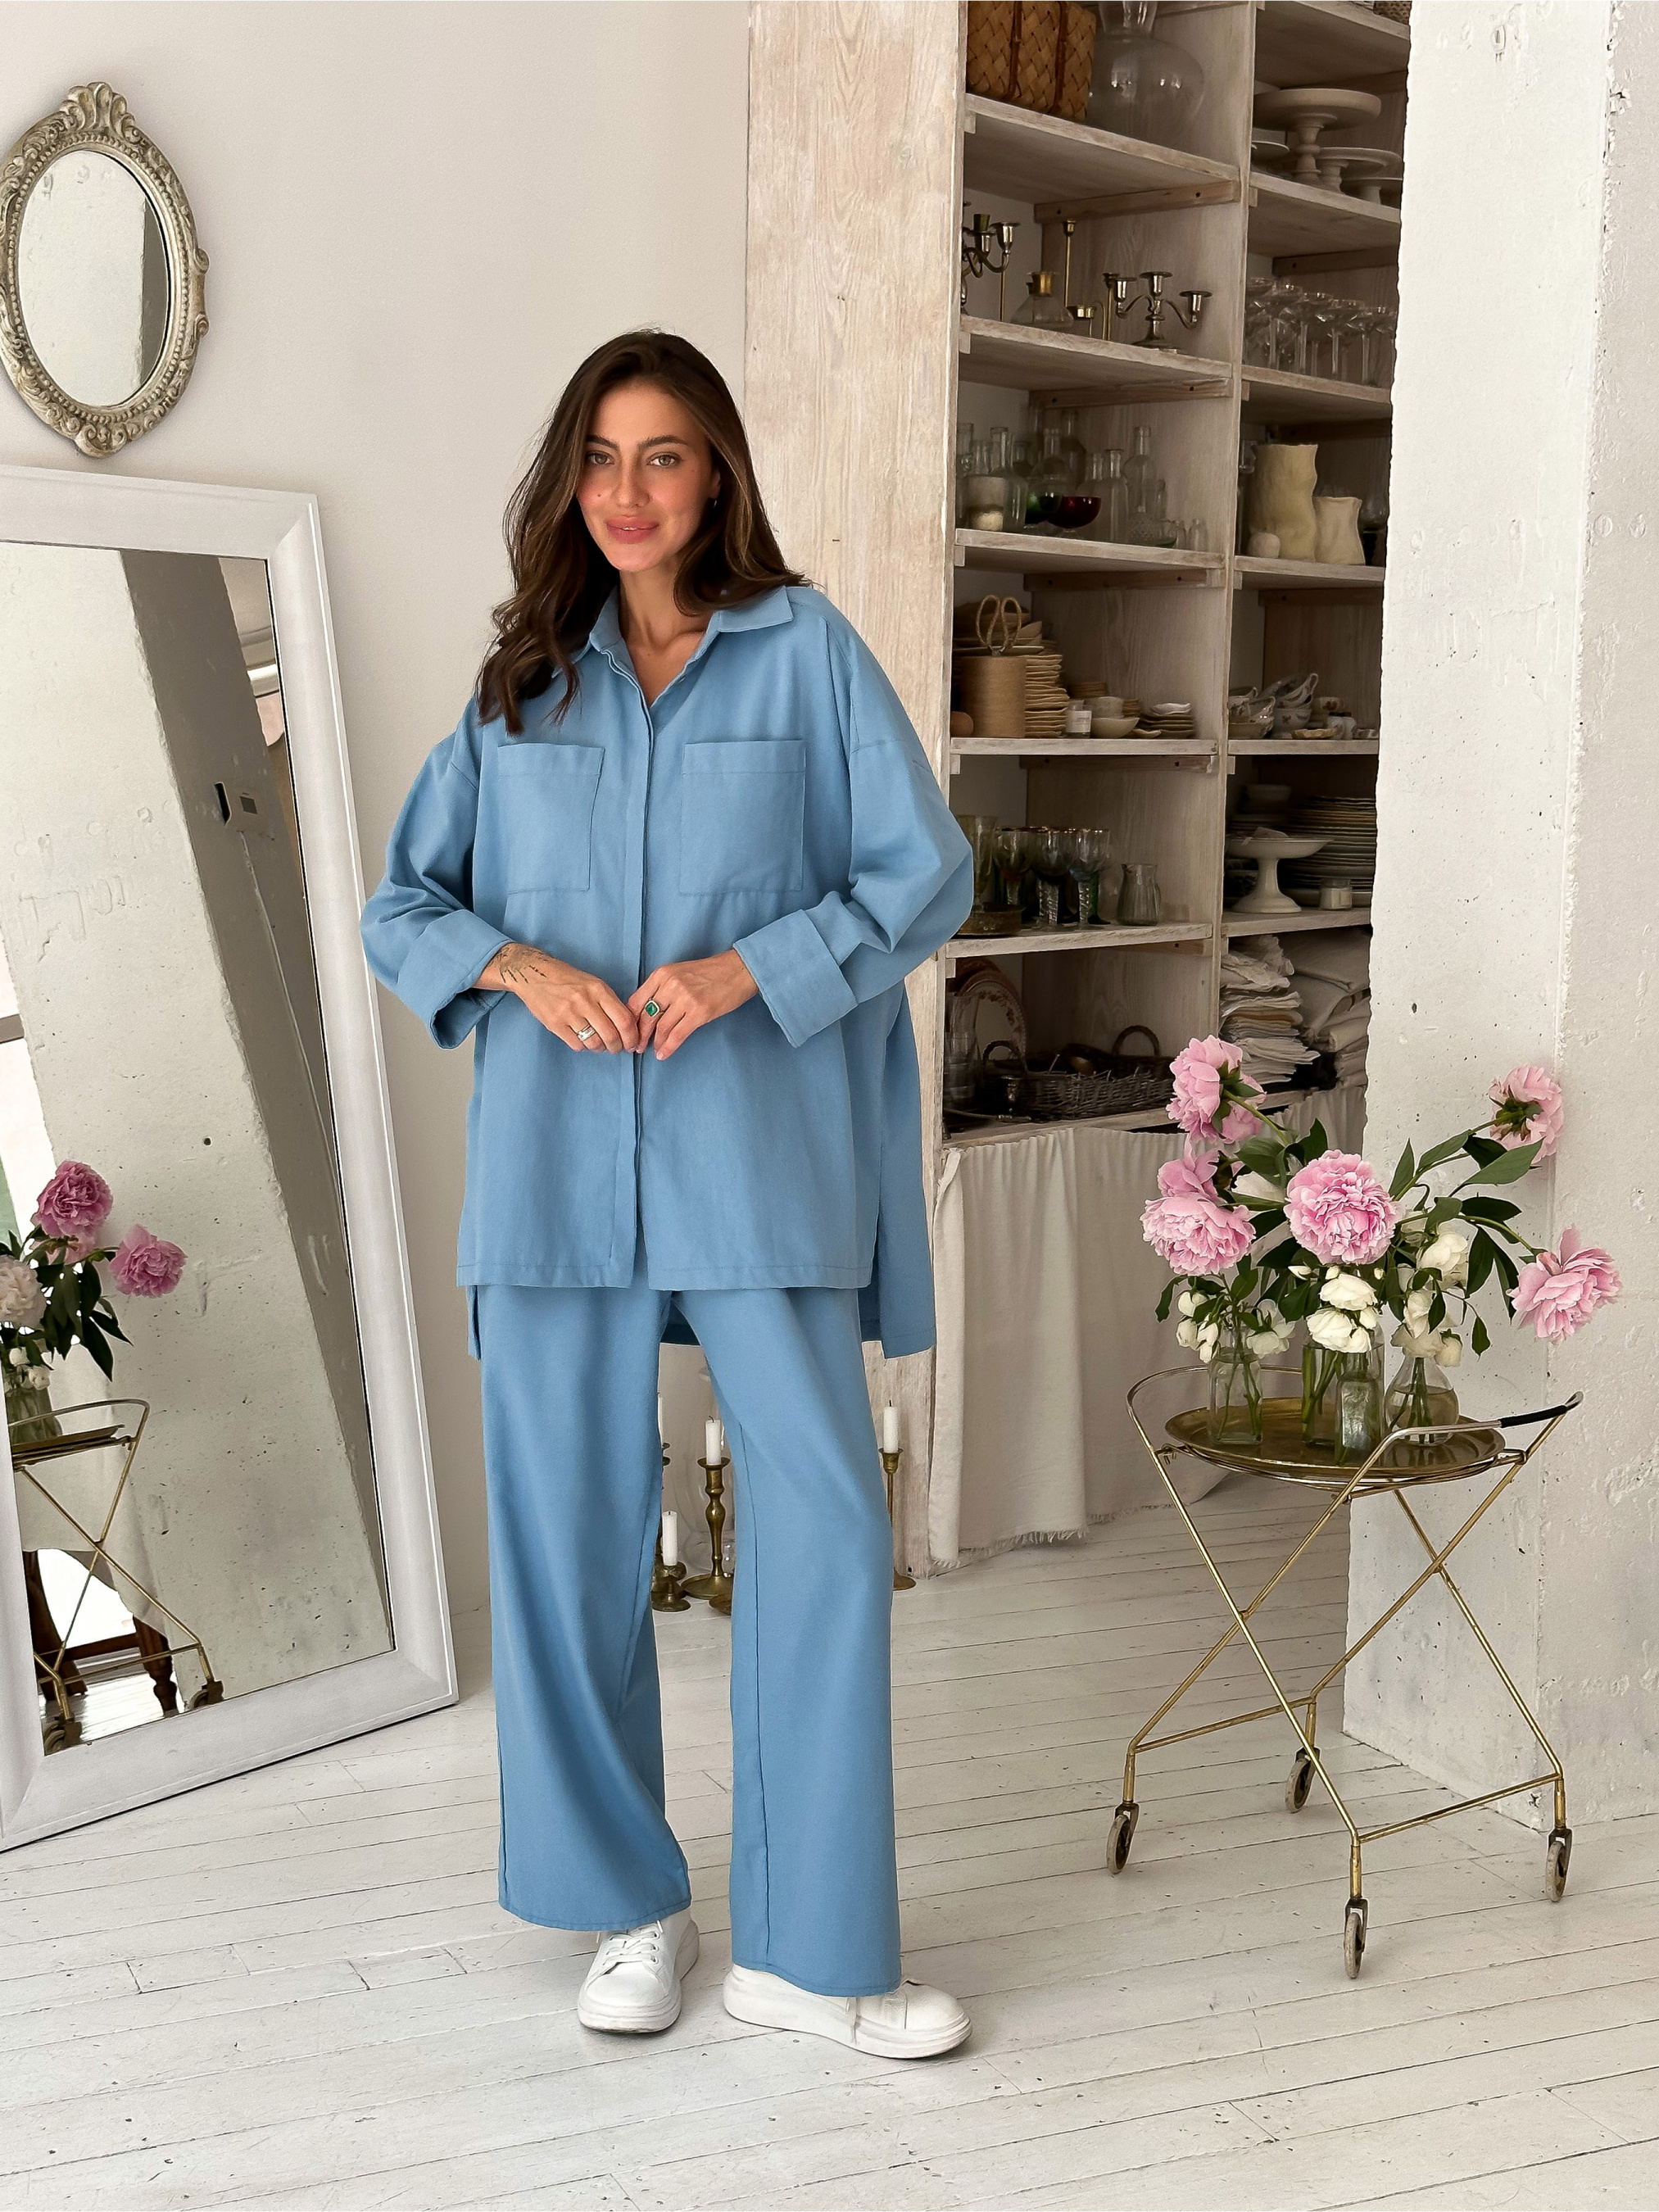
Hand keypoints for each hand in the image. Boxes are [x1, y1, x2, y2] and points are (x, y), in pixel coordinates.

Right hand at [478, 943, 639, 1053]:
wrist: (534, 974)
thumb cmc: (567, 979)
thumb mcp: (593, 983)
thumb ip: (609, 1002)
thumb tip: (627, 1027)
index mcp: (598, 989)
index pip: (624, 1019)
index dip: (632, 1036)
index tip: (632, 1043)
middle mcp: (585, 1001)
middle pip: (611, 1035)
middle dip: (617, 1047)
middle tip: (617, 1048)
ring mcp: (568, 1013)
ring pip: (594, 1043)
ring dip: (600, 1048)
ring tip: (599, 1044)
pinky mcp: (554, 1024)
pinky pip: (577, 1045)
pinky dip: (583, 1046)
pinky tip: (582, 1039)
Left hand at [628, 950, 757, 1059]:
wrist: (737, 971)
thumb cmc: (708, 973)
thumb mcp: (678, 973)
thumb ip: (661, 988)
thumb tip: (645, 1013)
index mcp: (662, 974)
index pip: (636, 1001)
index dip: (631, 1020)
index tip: (629, 1032)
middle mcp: (670, 985)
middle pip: (647, 1016)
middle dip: (640, 1035)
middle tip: (637, 1047)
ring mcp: (685, 999)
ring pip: (662, 1027)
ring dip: (655, 1043)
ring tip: (653, 1051)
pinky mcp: (699, 1012)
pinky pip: (678, 1034)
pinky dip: (668, 1047)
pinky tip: (664, 1054)